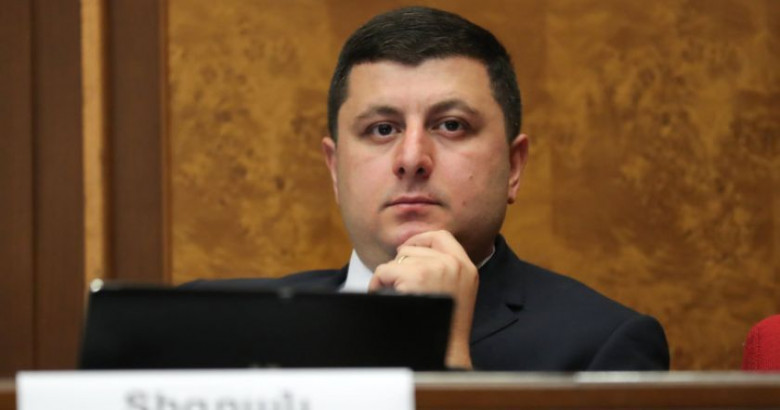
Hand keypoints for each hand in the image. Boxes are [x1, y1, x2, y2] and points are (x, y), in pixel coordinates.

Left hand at [370, 230, 477, 368]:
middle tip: (397, 282)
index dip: (420, 239)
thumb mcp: (457, 291)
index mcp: (466, 267)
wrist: (447, 351)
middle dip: (400, 263)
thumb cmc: (445, 327)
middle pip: (415, 247)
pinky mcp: (417, 277)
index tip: (407, 249)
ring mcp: (436, 269)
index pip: (442, 237)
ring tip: (394, 292)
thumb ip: (445, 271)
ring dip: (390, 274)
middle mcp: (453, 264)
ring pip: (398, 258)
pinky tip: (383, 295)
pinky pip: (385, 270)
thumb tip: (414, 251)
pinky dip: (378, 282)